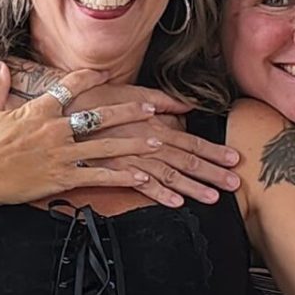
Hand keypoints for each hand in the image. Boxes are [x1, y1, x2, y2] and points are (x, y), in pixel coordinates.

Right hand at [0, 65, 185, 210]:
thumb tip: (0, 64)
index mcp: (39, 111)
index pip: (70, 86)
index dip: (90, 78)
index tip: (105, 74)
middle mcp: (56, 129)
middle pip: (101, 116)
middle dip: (129, 111)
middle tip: (151, 109)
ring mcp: (62, 154)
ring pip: (107, 146)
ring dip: (134, 143)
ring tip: (157, 141)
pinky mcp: (62, 178)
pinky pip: (98, 176)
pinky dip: (121, 176)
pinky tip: (140, 177)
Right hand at [63, 82, 243, 205]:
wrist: (60, 113)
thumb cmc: (92, 100)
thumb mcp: (129, 92)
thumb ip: (161, 99)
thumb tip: (187, 104)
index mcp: (151, 124)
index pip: (189, 139)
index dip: (213, 149)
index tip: (233, 158)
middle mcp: (144, 141)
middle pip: (184, 159)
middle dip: (211, 172)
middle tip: (234, 183)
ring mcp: (128, 157)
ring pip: (166, 174)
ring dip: (191, 186)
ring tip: (212, 197)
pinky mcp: (111, 170)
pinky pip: (138, 185)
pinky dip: (157, 193)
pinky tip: (175, 202)